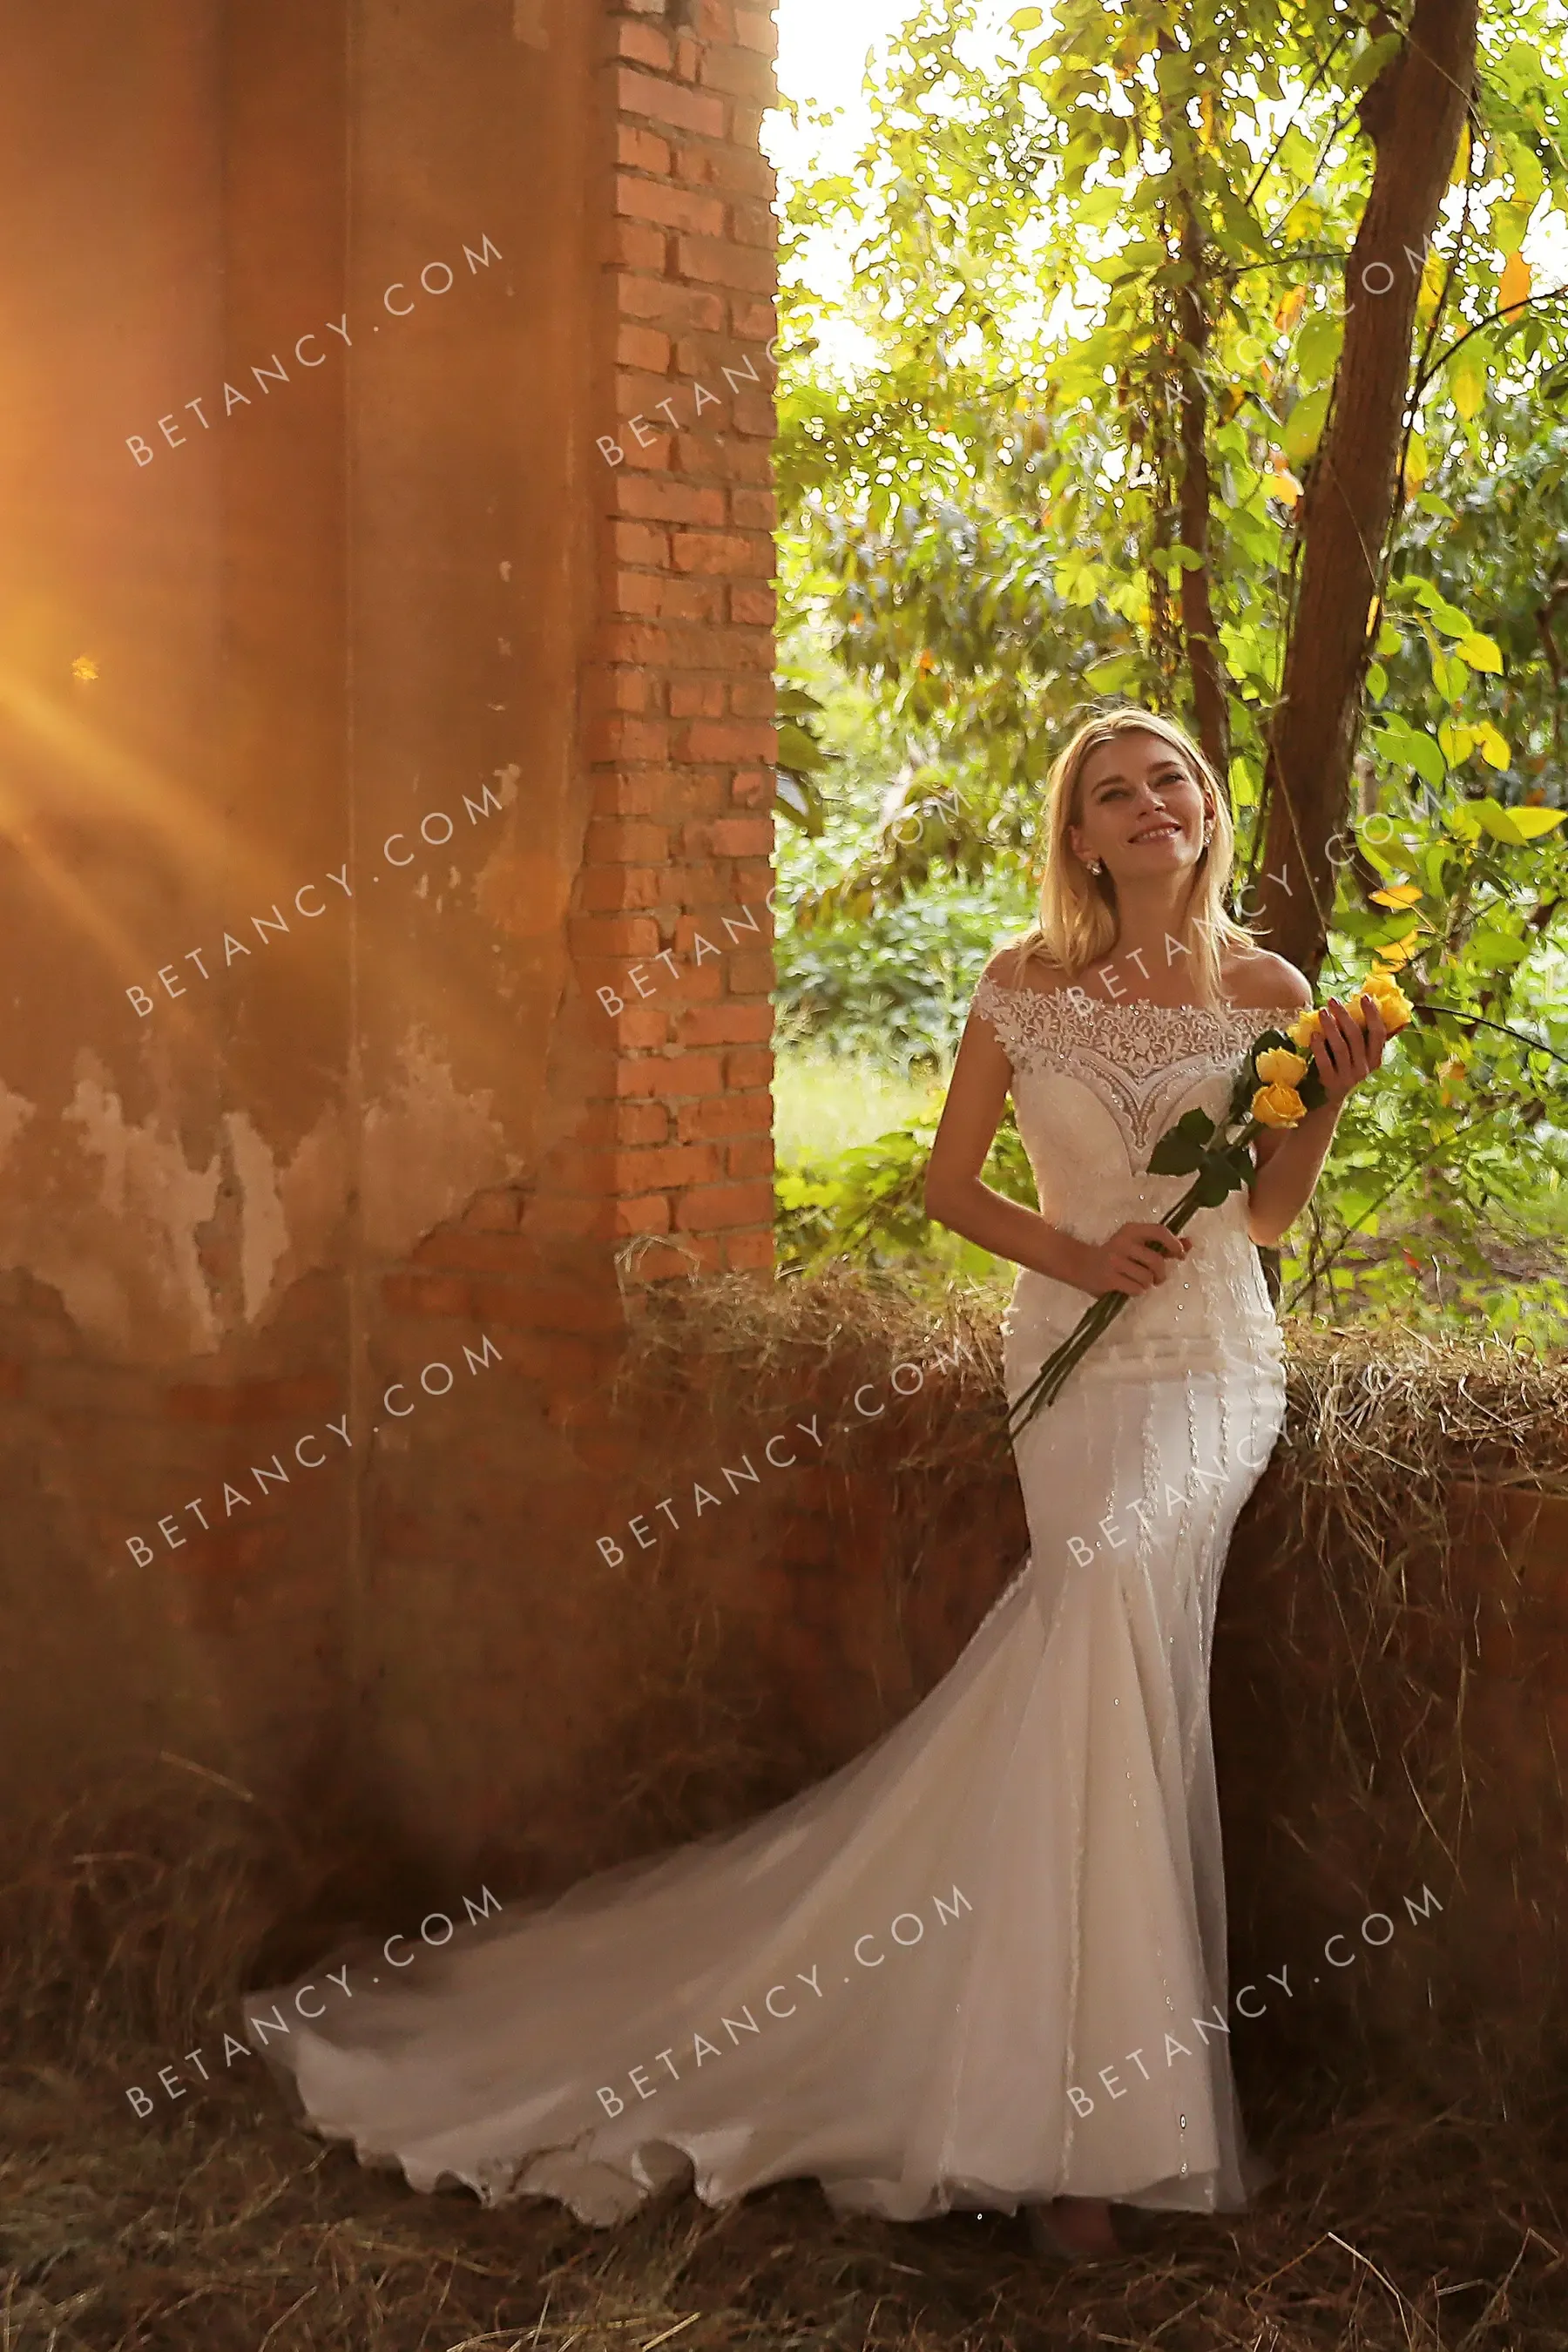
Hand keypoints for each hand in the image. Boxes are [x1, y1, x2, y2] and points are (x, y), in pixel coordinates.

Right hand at [1068, 1222, 1190, 1296]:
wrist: (1080, 1264)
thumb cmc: (1116, 1256)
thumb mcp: (1137, 1245)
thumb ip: (1163, 1245)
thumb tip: (1189, 1244)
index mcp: (1131, 1230)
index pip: (1159, 1231)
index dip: (1174, 1244)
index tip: (1180, 1255)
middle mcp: (1122, 1242)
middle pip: (1156, 1260)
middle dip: (1161, 1274)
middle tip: (1158, 1279)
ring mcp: (1114, 1260)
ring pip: (1147, 1278)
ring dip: (1147, 1284)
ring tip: (1139, 1283)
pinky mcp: (1108, 1278)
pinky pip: (1135, 1289)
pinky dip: (1137, 1291)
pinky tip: (1128, 1287)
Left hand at [1310, 994, 1387, 1103]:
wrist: (1327, 1098)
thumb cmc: (1341, 1066)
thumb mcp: (1356, 1054)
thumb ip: (1362, 1034)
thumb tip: (1368, 1002)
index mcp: (1375, 1059)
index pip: (1379, 1034)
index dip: (1373, 1015)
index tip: (1365, 997)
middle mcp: (1364, 1069)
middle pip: (1356, 1037)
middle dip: (1344, 1016)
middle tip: (1333, 1001)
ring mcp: (1348, 1077)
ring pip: (1341, 1047)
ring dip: (1331, 1027)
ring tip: (1322, 1012)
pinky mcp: (1330, 1083)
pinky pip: (1325, 1061)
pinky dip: (1319, 1047)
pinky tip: (1314, 1034)